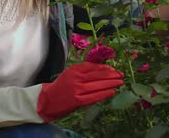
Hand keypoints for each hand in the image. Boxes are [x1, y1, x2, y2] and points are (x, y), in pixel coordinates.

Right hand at [0, 62, 123, 127]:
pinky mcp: (77, 100)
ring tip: (120, 83)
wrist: (47, 100)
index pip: (95, 67)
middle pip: (98, 75)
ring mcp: (77, 89)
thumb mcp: (71, 74)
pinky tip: (111, 92)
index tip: (116, 71)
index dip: (107, 69)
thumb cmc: (61, 87)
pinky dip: (104, 94)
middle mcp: (76, 77)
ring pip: (98, 85)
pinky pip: (94, 96)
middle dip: (112, 76)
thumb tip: (103, 71)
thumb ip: (84, 72)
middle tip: (122, 76)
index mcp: (75, 69)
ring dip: (111, 84)